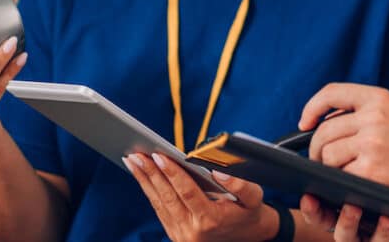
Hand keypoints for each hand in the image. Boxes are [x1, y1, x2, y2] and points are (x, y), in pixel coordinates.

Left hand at [123, 152, 277, 241]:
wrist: (247, 236)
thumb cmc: (249, 212)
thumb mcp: (254, 197)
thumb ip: (240, 184)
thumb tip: (219, 171)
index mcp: (210, 219)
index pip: (186, 192)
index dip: (172, 172)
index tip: (159, 155)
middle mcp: (191, 230)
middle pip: (166, 197)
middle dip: (150, 173)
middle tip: (137, 155)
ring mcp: (181, 235)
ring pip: (158, 204)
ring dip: (144, 181)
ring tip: (133, 161)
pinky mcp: (175, 235)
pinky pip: (159, 210)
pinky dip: (150, 191)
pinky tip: (143, 176)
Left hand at [299, 83, 388, 241]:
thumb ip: (364, 112)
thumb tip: (323, 122)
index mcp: (380, 98)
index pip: (332, 93)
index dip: (313, 107)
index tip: (305, 122)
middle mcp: (374, 117)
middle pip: (324, 130)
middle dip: (317, 148)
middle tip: (322, 159)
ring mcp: (372, 144)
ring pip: (327, 154)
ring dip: (330, 167)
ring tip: (347, 171)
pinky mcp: (371, 171)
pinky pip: (338, 176)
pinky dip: (342, 182)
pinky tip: (357, 183)